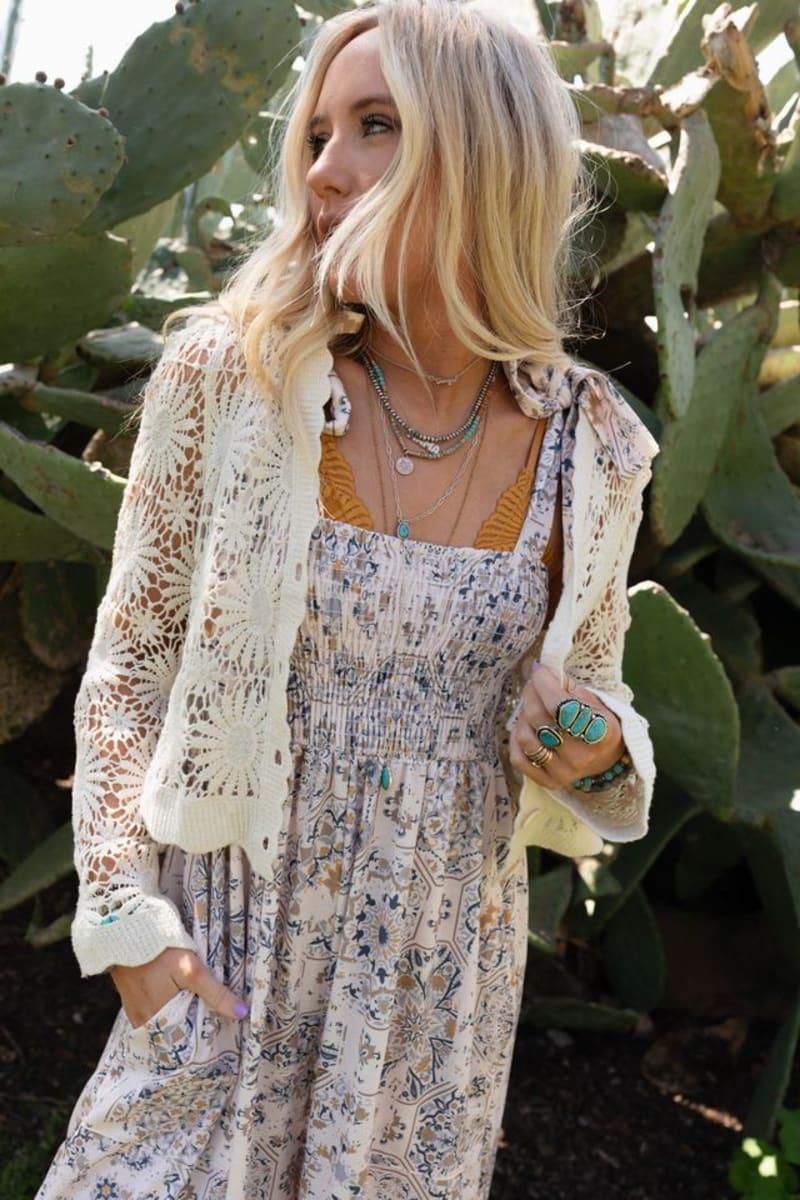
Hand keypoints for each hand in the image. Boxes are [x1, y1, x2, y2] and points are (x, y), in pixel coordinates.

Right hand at [110, 946, 248, 1028]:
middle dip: (193, 1024)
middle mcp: (144, 1022)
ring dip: (181, 1014)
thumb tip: (241, 1012)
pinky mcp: (132, 1001)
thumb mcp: (192, 970)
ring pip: (166, 1020)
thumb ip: (215, 993)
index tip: (220, 1029)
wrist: (127, 931)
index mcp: (158, 1021)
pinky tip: (179, 995)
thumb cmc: (159, 951)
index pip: (185, 1040)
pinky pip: (154, 1011)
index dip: (203, 1035)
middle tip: (213, 1015)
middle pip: (175, 1031)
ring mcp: (136, 1012)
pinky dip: (168, 1006)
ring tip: (199, 1003)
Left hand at [508, 662, 624, 790]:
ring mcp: (564, 772)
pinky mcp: (549, 781)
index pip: (561, 706)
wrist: (605, 758)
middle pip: (538, 718)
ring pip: (525, 736)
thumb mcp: (594, 702)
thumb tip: (539, 670)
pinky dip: (517, 738)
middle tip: (533, 684)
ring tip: (533, 707)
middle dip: (531, 693)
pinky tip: (528, 728)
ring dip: (523, 716)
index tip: (539, 669)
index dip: (544, 684)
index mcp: (600, 732)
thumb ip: (569, 687)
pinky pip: (518, 757)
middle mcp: (582, 757)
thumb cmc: (596, 722)